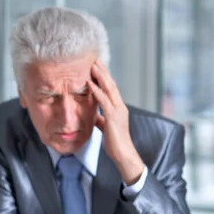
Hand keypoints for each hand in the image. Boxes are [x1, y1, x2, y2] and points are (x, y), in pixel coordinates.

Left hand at [88, 59, 143, 184]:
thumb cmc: (115, 143)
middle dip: (103, 71)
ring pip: (109, 88)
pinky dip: (97, 91)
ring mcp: (118, 110)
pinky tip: (90, 83)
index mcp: (118, 107)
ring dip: (100, 76)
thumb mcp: (105, 127)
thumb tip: (94, 115)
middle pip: (111, 84)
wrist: (123, 154)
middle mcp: (120, 106)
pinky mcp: (113, 117)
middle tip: (94, 59)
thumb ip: (101, 119)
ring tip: (92, 65)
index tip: (97, 67)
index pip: (111, 88)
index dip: (104, 77)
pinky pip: (104, 101)